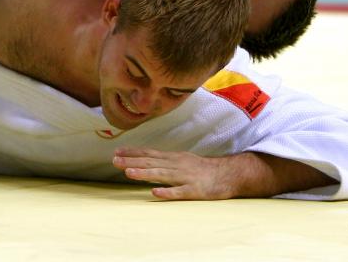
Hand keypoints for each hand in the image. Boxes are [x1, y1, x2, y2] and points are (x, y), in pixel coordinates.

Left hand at [113, 148, 332, 199]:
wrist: (233, 175)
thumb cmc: (204, 170)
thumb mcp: (183, 161)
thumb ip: (165, 161)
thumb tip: (145, 161)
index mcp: (175, 158)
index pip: (150, 153)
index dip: (133, 153)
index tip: (116, 152)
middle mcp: (179, 164)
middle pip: (152, 162)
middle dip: (133, 161)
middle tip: (114, 161)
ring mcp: (188, 177)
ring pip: (163, 175)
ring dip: (145, 174)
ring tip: (129, 174)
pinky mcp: (197, 191)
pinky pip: (181, 193)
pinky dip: (168, 193)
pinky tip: (156, 195)